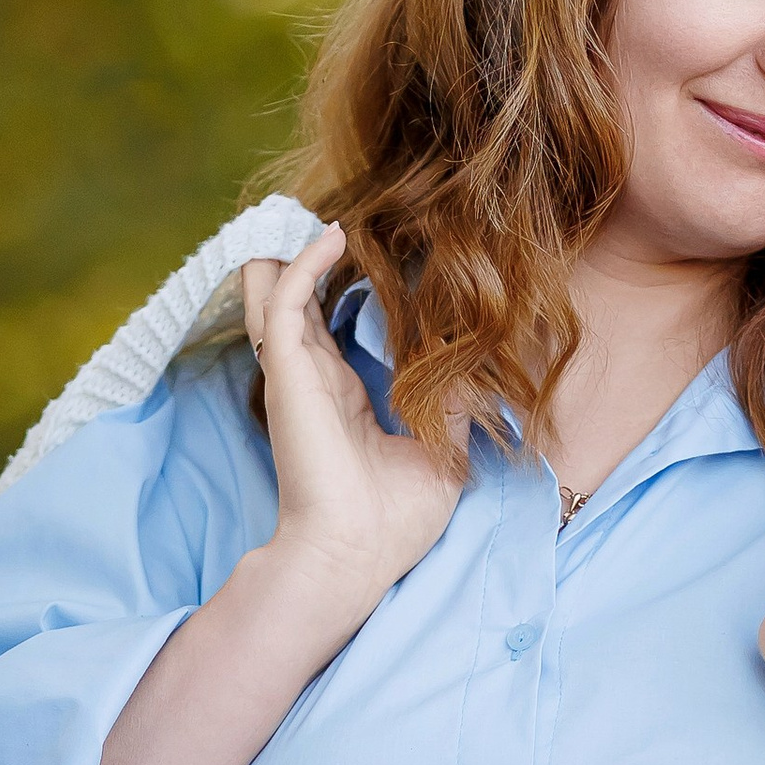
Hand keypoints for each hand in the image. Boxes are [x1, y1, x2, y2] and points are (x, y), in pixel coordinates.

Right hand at [244, 220, 461, 614]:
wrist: (353, 556)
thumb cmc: (394, 523)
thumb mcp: (442, 457)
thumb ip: (455, 410)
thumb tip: (484, 375)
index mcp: (344, 402)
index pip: (331, 334)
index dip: (339, 294)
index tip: (365, 255)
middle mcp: (315, 383)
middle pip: (298, 306)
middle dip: (304, 262)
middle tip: (319, 216)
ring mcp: (297, 376)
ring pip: (280, 296)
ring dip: (290, 252)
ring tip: (302, 208)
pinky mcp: (289, 374)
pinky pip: (289, 302)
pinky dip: (304, 264)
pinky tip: (329, 235)